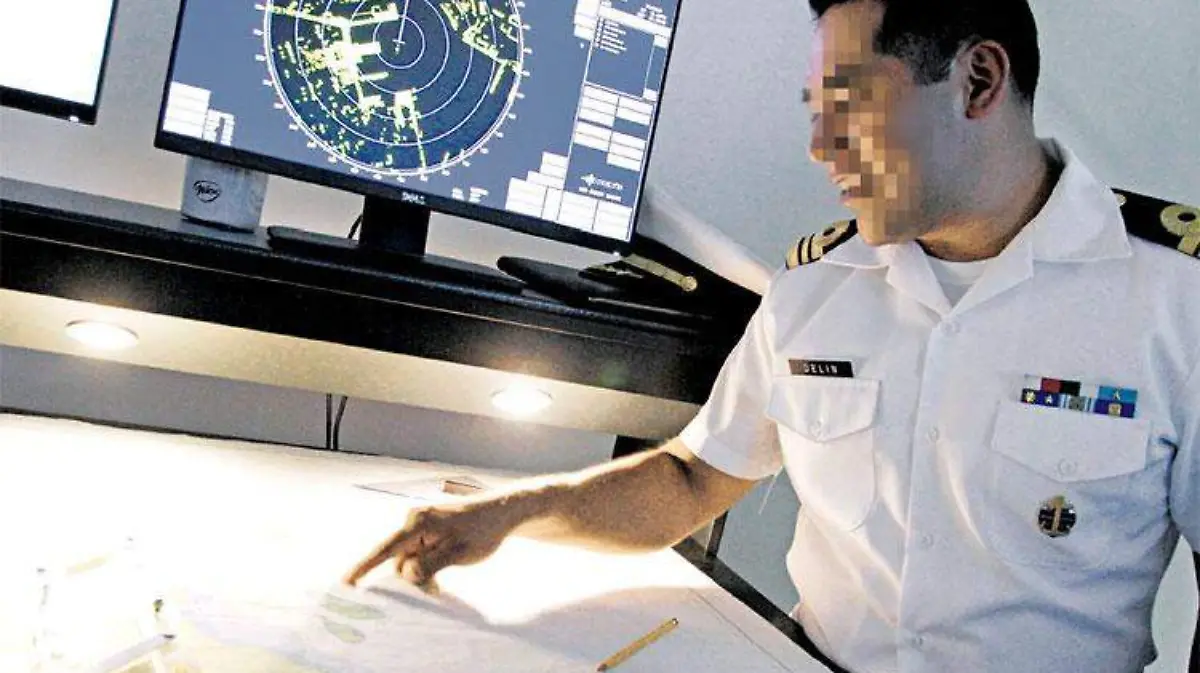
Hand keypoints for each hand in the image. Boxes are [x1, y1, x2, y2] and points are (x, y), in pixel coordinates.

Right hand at [342, 500, 517, 592]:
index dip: (364, 567)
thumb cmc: (483, 532)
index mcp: (418, 522)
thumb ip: (431, 565)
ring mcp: (420, 524)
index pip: (386, 549)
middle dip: (411, 578)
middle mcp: (414, 519)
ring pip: (408, 559)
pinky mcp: (427, 529)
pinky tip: (438, 574)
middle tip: (437, 590)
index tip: (346, 583)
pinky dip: (425, 566)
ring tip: (442, 583)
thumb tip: (407, 574)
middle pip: (399, 559)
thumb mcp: (459, 553)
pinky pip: (417, 553)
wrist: (502, 512)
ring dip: (420, 574)